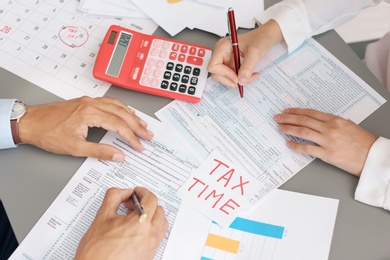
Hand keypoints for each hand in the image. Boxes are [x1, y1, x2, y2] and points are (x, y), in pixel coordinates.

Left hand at [18, 96, 153, 160]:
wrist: (31, 122)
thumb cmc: (48, 134)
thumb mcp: (75, 147)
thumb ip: (100, 151)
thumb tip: (118, 155)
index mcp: (90, 114)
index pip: (119, 125)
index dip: (132, 137)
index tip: (140, 146)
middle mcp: (92, 104)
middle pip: (122, 113)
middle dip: (137, 125)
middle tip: (148, 134)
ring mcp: (89, 101)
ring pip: (118, 105)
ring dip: (132, 115)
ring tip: (142, 124)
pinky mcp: (86, 102)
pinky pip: (110, 102)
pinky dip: (122, 108)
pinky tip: (126, 113)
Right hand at [75, 187, 167, 259]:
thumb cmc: (96, 251)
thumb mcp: (102, 216)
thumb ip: (114, 197)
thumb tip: (124, 192)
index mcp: (139, 223)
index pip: (151, 199)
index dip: (142, 192)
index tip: (136, 193)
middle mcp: (149, 235)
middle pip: (159, 210)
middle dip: (147, 203)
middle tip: (133, 204)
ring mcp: (151, 246)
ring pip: (161, 224)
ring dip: (152, 216)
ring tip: (136, 216)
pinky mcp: (149, 255)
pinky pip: (158, 236)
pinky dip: (151, 228)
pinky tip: (136, 229)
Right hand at [208, 19, 282, 87]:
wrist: (266, 37)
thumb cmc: (260, 39)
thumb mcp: (254, 52)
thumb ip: (247, 67)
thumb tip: (241, 80)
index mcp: (222, 47)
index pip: (213, 66)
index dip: (223, 74)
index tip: (236, 77)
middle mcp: (222, 54)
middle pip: (217, 74)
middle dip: (230, 80)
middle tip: (243, 80)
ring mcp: (226, 61)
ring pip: (224, 78)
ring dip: (237, 81)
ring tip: (250, 77)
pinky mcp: (232, 66)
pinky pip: (232, 77)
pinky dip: (241, 79)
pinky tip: (250, 75)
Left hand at [273, 108, 376, 175]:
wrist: (372, 157)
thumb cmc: (363, 142)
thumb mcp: (348, 126)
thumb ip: (332, 123)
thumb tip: (317, 122)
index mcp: (335, 120)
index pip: (310, 113)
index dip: (296, 111)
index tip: (287, 111)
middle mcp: (330, 128)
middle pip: (303, 121)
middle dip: (288, 118)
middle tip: (277, 118)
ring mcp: (328, 141)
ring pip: (303, 132)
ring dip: (289, 129)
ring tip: (280, 128)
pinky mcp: (327, 154)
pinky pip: (307, 149)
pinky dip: (296, 146)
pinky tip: (288, 144)